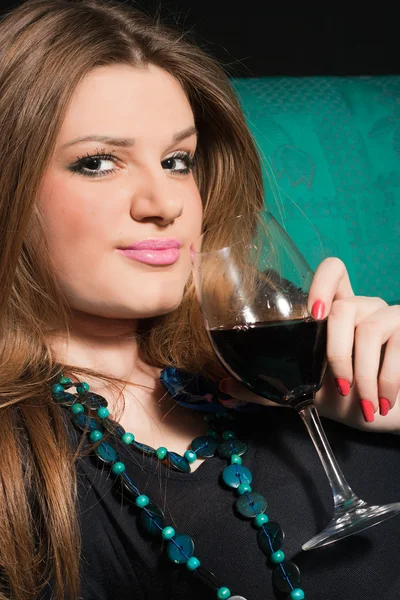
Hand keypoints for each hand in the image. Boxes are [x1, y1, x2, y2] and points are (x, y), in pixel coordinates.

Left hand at [219, 258, 399, 432]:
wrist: (389, 413)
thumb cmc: (349, 398)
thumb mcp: (307, 393)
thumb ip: (270, 387)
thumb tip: (224, 387)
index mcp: (336, 312)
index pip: (333, 270)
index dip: (323, 281)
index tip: (315, 313)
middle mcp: (362, 306)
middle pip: (342, 307)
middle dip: (336, 354)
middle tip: (339, 387)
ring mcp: (388, 314)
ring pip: (367, 327)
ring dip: (362, 373)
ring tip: (364, 402)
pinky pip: (393, 342)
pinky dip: (385, 379)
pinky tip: (381, 401)